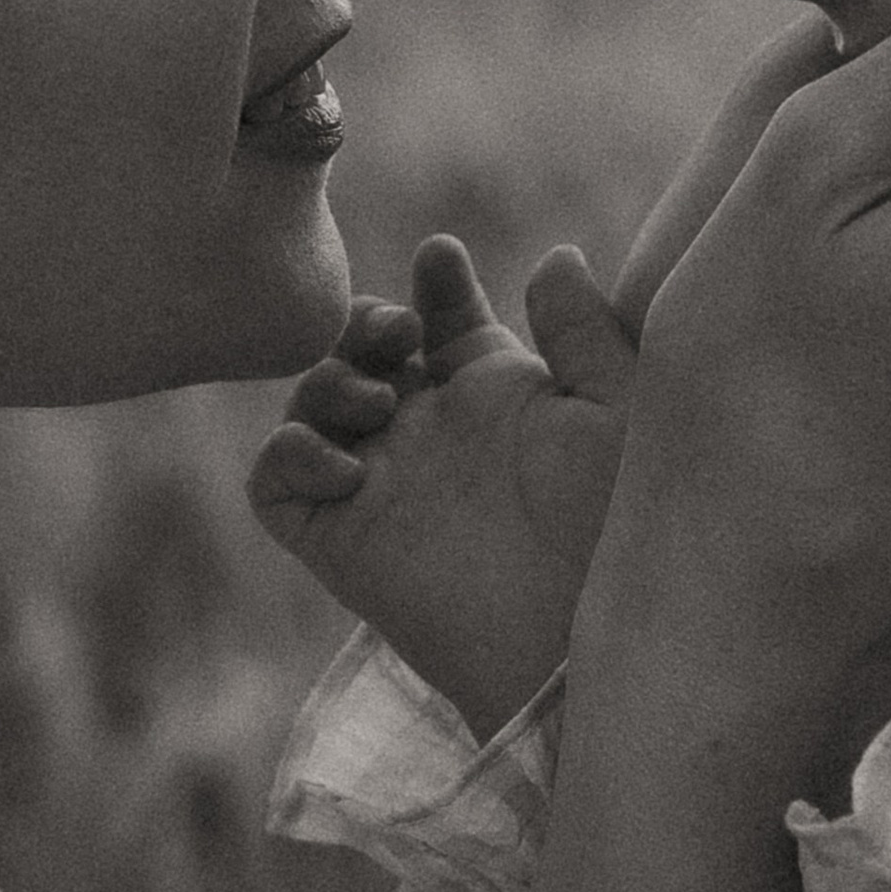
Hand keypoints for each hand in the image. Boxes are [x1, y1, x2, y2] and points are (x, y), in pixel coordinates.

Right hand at [249, 234, 637, 738]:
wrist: (575, 635)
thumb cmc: (613, 528)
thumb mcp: (616, 411)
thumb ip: (585, 329)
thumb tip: (556, 256)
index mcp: (495, 398)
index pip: (446, 319)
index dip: (435, 283)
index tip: (443, 258)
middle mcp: (431, 436)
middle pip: (366, 348)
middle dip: (368, 320)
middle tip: (401, 334)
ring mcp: (379, 486)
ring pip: (313, 400)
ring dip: (330, 381)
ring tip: (383, 407)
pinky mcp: (337, 539)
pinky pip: (274, 481)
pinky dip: (290, 455)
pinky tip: (349, 469)